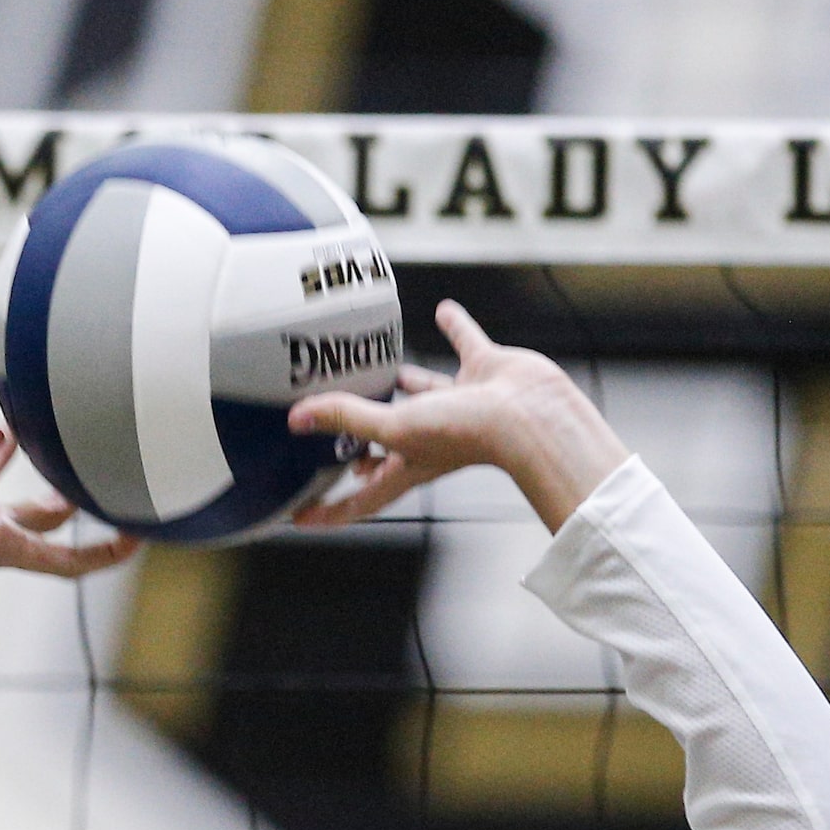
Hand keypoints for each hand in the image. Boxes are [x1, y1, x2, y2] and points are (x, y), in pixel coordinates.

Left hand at [290, 300, 629, 533]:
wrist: (532, 415)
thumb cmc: (468, 433)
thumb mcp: (394, 428)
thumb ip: (346, 419)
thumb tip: (298, 419)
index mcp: (407, 464)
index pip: (359, 497)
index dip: (328, 510)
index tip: (298, 518)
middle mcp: (431, 438)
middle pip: (386, 442)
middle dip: (361, 440)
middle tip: (333, 433)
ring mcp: (459, 405)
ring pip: (422, 393)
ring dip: (404, 383)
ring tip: (381, 372)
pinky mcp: (485, 374)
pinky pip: (465, 345)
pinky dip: (456, 328)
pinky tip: (444, 311)